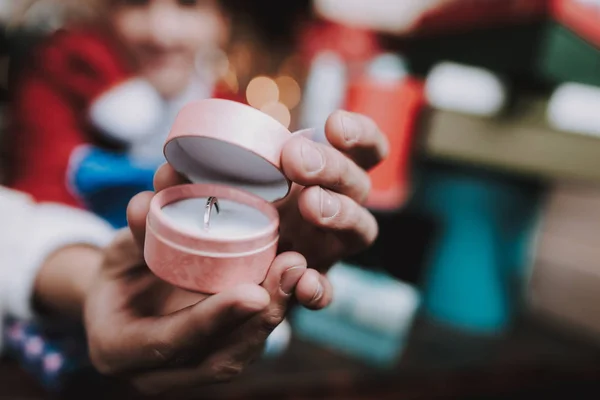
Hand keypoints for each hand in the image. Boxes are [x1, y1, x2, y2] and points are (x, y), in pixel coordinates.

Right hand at [83, 193, 332, 395]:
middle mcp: (154, 374)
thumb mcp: (117, 252)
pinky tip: (293, 283)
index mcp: (118, 348)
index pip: (172, 340)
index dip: (213, 318)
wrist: (116, 308)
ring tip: (298, 272)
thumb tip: (146, 203)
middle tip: (291, 269)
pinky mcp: (209, 362)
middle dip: (260, 317)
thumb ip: (135, 233)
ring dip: (273, 314)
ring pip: (238, 356)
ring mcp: (184, 375)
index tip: (254, 293)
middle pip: (217, 357)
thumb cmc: (116, 277)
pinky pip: (244, 346)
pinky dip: (269, 315)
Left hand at [152, 110, 387, 307]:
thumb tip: (164, 173)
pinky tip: (304, 282)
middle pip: (358, 183)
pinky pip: (329, 289)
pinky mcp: (311, 283)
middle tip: (295, 160)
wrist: (216, 271)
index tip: (332, 122)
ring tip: (310, 204)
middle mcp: (334, 206)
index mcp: (321, 174)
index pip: (362, 149)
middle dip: (333, 165)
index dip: (359, 133)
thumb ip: (192, 180)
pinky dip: (321, 287)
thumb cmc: (223, 212)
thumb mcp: (209, 188)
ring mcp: (327, 246)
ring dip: (340, 212)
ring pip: (360, 228)